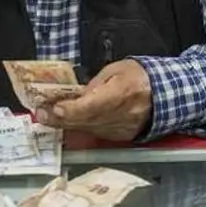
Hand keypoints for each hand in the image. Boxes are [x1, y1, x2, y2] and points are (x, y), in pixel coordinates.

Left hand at [35, 59, 151, 140]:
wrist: (164, 95)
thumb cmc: (140, 77)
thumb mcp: (116, 70)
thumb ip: (95, 83)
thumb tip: (76, 95)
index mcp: (122, 93)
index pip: (92, 106)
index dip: (71, 109)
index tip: (53, 108)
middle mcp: (121, 115)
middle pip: (85, 120)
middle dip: (60, 118)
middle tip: (41, 114)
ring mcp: (120, 129)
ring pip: (88, 129)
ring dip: (66, 124)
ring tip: (48, 117)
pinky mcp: (120, 137)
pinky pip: (95, 132)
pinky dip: (81, 127)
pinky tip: (67, 122)